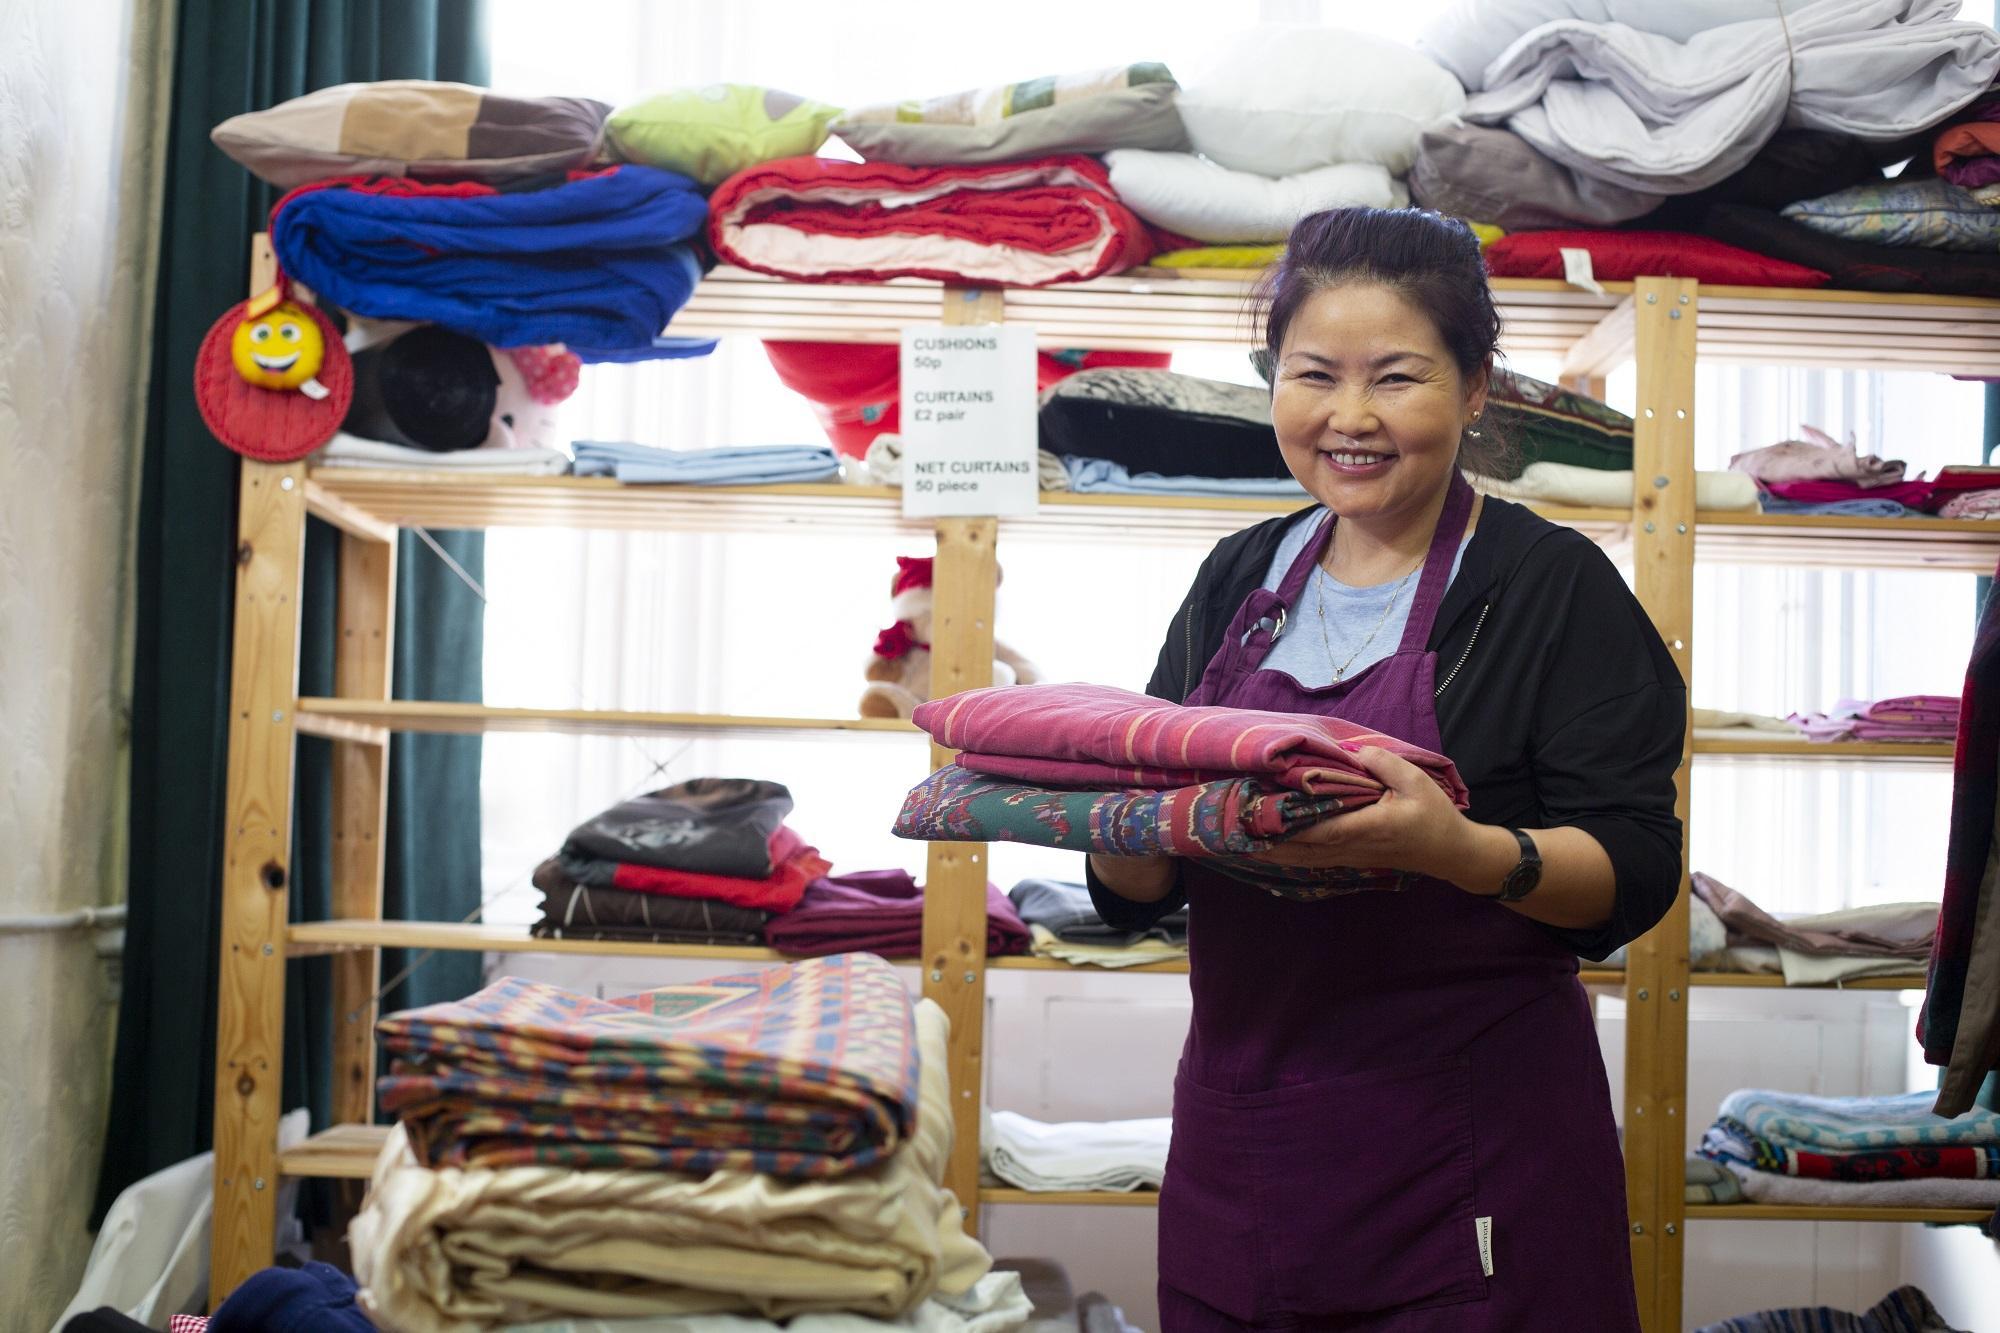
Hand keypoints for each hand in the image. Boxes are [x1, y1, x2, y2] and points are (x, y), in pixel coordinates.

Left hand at [1250, 745, 1474, 879]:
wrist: (1450, 851)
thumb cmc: (1433, 815)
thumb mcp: (1416, 781)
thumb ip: (1383, 764)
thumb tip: (1353, 751)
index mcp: (1366, 827)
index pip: (1318, 828)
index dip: (1287, 824)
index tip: (1258, 814)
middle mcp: (1352, 846)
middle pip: (1300, 848)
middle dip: (1267, 841)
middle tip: (1233, 830)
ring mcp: (1350, 857)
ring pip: (1303, 858)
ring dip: (1272, 851)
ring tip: (1240, 842)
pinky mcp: (1350, 858)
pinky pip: (1313, 860)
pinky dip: (1288, 856)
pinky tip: (1268, 852)